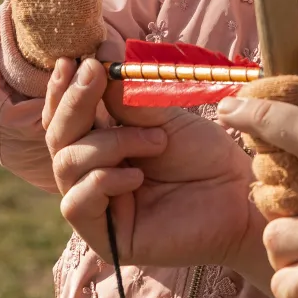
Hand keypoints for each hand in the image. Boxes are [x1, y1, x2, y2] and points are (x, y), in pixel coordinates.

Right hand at [44, 58, 269, 282]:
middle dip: (75, 103)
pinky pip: (76, 203)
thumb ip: (126, 98)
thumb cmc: (206, 156)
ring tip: (157, 141)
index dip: (63, 90)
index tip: (75, 60)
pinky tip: (137, 177)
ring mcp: (98, 208)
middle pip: (58, 138)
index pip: (64, 118)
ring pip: (66, 165)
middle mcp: (93, 175)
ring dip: (109, 143)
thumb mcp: (162, 118)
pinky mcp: (107, 239)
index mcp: (102, 145)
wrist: (239, 195)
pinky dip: (103, 180)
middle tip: (96, 74)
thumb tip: (97, 58)